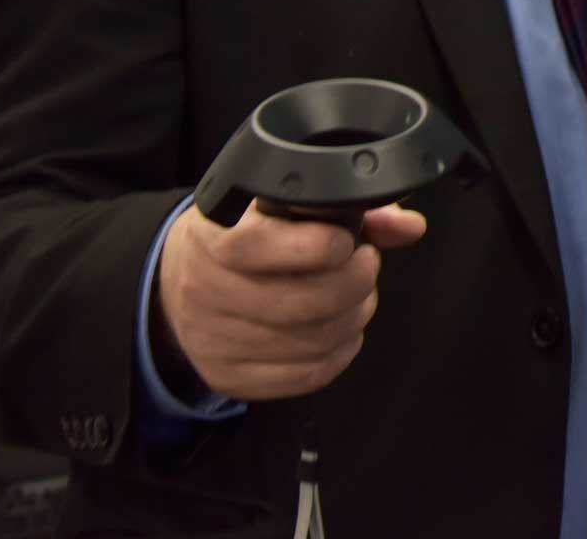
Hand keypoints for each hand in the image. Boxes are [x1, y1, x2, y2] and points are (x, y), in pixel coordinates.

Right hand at [152, 203, 427, 402]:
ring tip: (360, 296)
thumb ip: (344, 208)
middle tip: (367, 265)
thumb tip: (407, 225)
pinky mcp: (228, 377)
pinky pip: (303, 375)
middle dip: (353, 282)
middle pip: (297, 302)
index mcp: (212, 238)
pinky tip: (345, 330)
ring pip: (308, 341)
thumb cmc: (244, 237)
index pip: (257, 247)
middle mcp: (205, 291)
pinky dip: (340, 353)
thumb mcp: (276, 208)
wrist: (179, 283)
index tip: (348, 240)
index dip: (315, 246)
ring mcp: (214, 340)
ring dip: (353, 317)